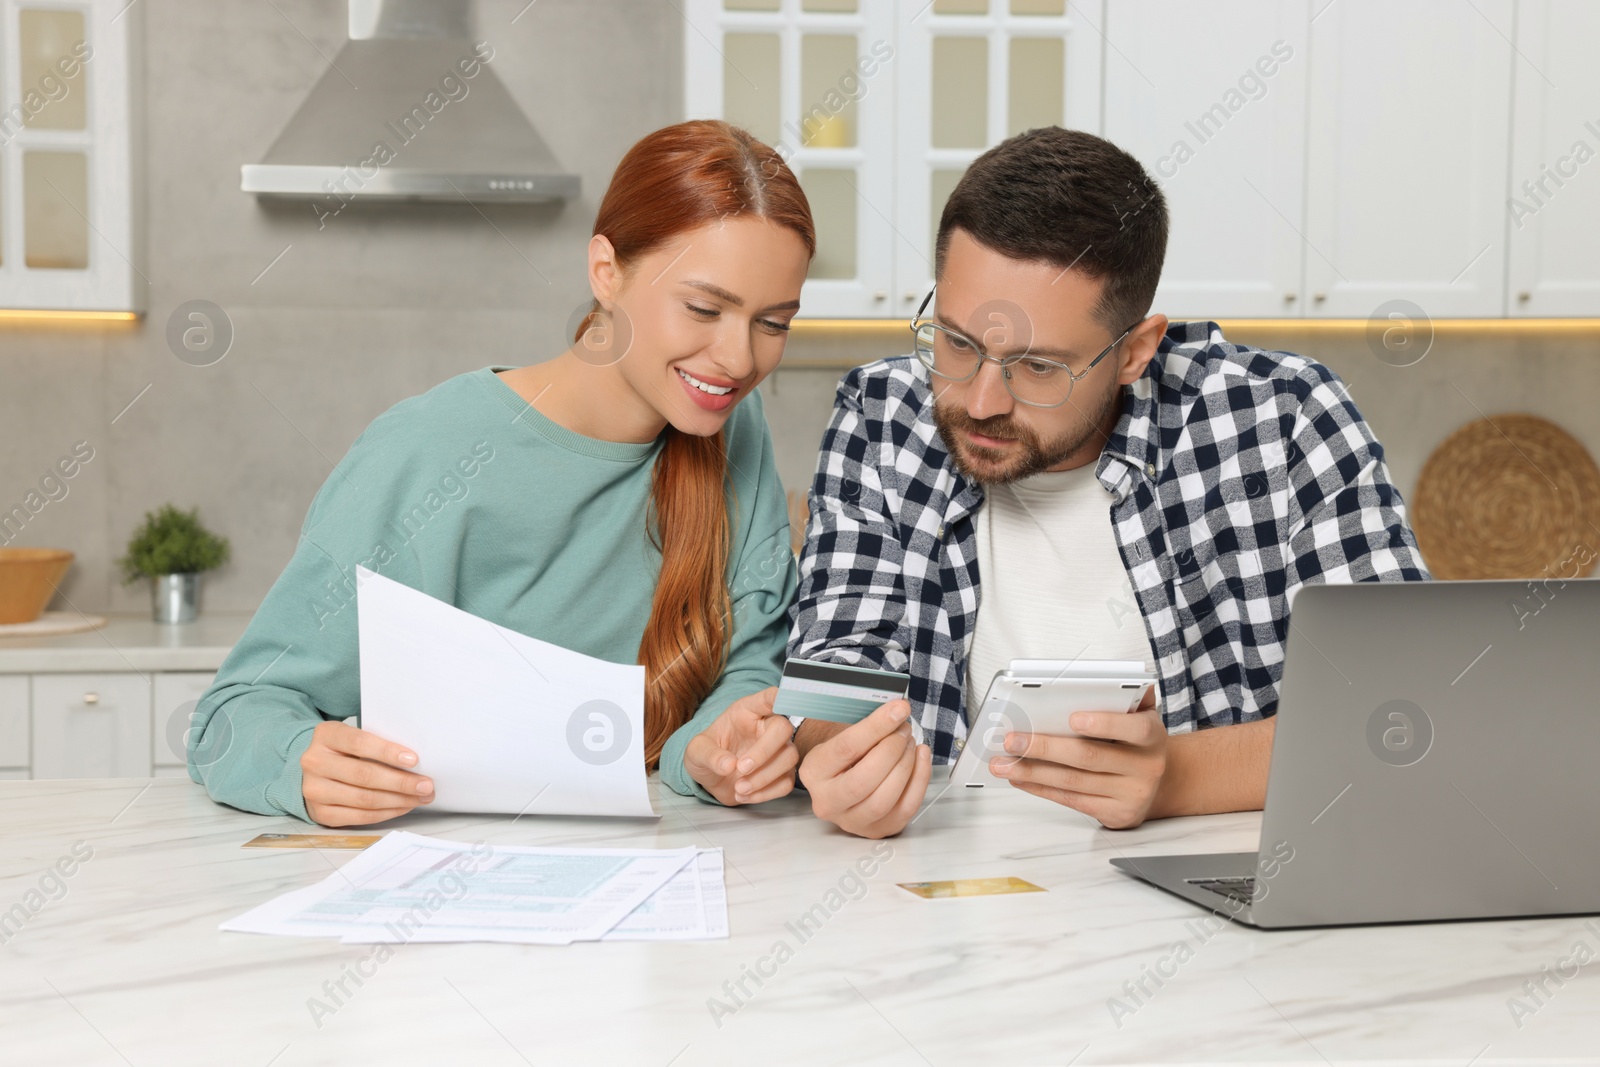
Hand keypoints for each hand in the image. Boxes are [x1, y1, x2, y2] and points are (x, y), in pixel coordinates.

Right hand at [301, 719, 433, 826]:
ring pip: (364, 799)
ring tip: (420, 797)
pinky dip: (386, 812)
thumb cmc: (344, 751)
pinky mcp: (321, 813)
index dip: (388, 752)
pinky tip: (403, 806)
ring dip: (398, 800)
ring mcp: (314, 790)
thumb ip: (377, 743)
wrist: (315, 770)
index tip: (414, 760)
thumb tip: (416, 762)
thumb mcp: (354, 737)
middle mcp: (315, 762)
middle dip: (401, 782)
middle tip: (426, 785)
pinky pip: (360, 816)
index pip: (360, 743)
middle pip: (364, 775)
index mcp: (326, 735)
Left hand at [684, 687, 797, 805]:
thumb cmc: (706, 755)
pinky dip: (766, 793)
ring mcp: (778, 750)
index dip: (780, 695)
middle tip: (741, 769)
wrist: (711, 780)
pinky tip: (745, 794)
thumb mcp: (696, 752)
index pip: (769, 697)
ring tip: (739, 788)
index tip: (783, 699)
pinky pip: (787, 782)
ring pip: (789, 757)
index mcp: (748, 712)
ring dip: (764, 777)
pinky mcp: (782, 773)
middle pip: (784, 729)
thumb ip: (709, 755)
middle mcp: (767, 727)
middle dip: (763, 752)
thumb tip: (728, 764)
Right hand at [797, 699, 931, 838]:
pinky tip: (920, 757)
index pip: (846, 748)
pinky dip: (919, 779)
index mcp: (813, 772)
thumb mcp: (843, 734)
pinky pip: (906, 808)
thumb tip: (898, 710)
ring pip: (884, 799)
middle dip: (892, 750)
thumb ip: (866, 725)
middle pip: (863, 780)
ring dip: (906, 765)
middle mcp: (827, 801)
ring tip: (910, 743)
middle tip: (904, 729)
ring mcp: (852, 821)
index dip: (877, 727)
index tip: (899, 709)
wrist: (840, 779)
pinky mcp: (877, 830)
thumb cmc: (845, 753)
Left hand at [991, 705, 1168, 828]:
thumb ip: (1123, 698)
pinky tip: (1020, 778)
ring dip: (1032, 771)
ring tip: (1002, 762)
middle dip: (1044, 747)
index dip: (1104, 723)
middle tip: (1012, 740)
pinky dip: (1041, 788)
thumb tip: (1090, 680)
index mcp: (1152, 736)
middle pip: (1089, 757)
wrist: (1160, 783)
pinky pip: (1071, 800)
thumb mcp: (1140, 716)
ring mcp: (1131, 794)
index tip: (1073, 718)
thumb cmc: (1137, 742)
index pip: (1133, 728)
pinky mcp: (1116, 814)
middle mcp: (1146, 767)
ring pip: (1074, 781)